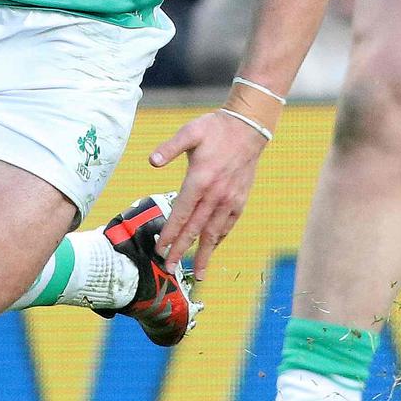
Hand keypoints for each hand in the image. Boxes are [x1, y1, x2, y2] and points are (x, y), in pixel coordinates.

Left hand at [144, 109, 268, 276]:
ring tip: (197, 273)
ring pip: (214, 232)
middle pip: (195, 229)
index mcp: (200, 180)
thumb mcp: (190, 132)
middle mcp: (216, 194)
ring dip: (204, 253)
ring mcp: (230, 199)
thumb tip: (152, 161)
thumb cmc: (216, 129)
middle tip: (169, 267)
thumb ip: (170, 148)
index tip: (160, 250)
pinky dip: (219, 239)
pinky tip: (212, 248)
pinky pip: (227, 225)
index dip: (170, 234)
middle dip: (181, 250)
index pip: (181, 214)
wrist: (249, 128)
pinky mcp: (240, 200)